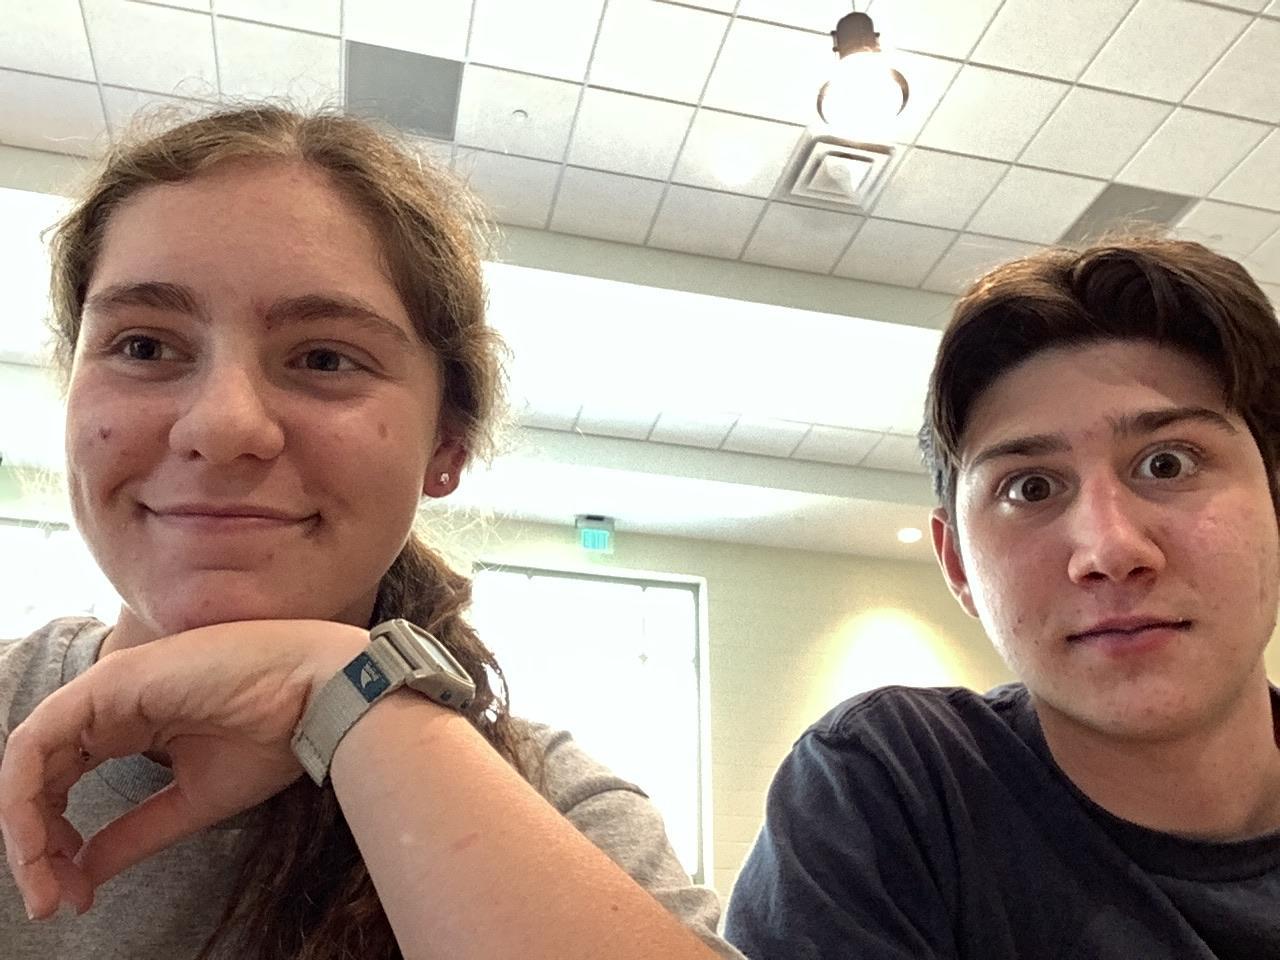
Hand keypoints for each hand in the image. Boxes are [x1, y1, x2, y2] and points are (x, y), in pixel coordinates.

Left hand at [0, 619, 366, 918]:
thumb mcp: (194, 801)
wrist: (322, 695)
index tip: (68, 896)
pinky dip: (22, 796)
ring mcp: (107, 689)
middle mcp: (110, 704)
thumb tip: (80, 877)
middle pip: (39, 776)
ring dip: (24, 828)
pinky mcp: (108, 684)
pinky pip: (35, 742)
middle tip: (50, 899)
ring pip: (27, 761)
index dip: (53, 842)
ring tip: (45, 881)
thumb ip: (135, 833)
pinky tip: (40, 841)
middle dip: (33, 845)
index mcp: (132, 723)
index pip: (62, 782)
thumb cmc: (276, 735)